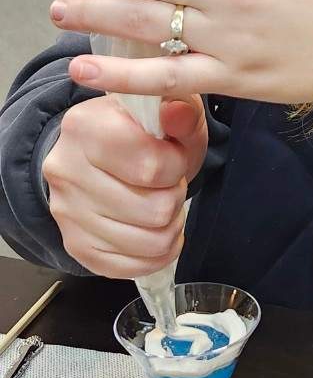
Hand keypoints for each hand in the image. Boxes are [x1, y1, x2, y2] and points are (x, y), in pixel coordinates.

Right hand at [42, 94, 206, 279]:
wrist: (101, 152)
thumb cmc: (143, 131)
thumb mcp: (169, 109)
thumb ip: (181, 111)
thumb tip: (177, 112)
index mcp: (84, 126)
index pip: (152, 168)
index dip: (176, 166)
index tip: (171, 155)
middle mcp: (65, 170)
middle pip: (155, 210)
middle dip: (174, 197)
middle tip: (166, 183)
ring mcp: (66, 212)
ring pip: (151, 242)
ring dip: (170, 225)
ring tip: (161, 202)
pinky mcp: (75, 245)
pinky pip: (133, 268)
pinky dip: (157, 253)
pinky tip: (154, 229)